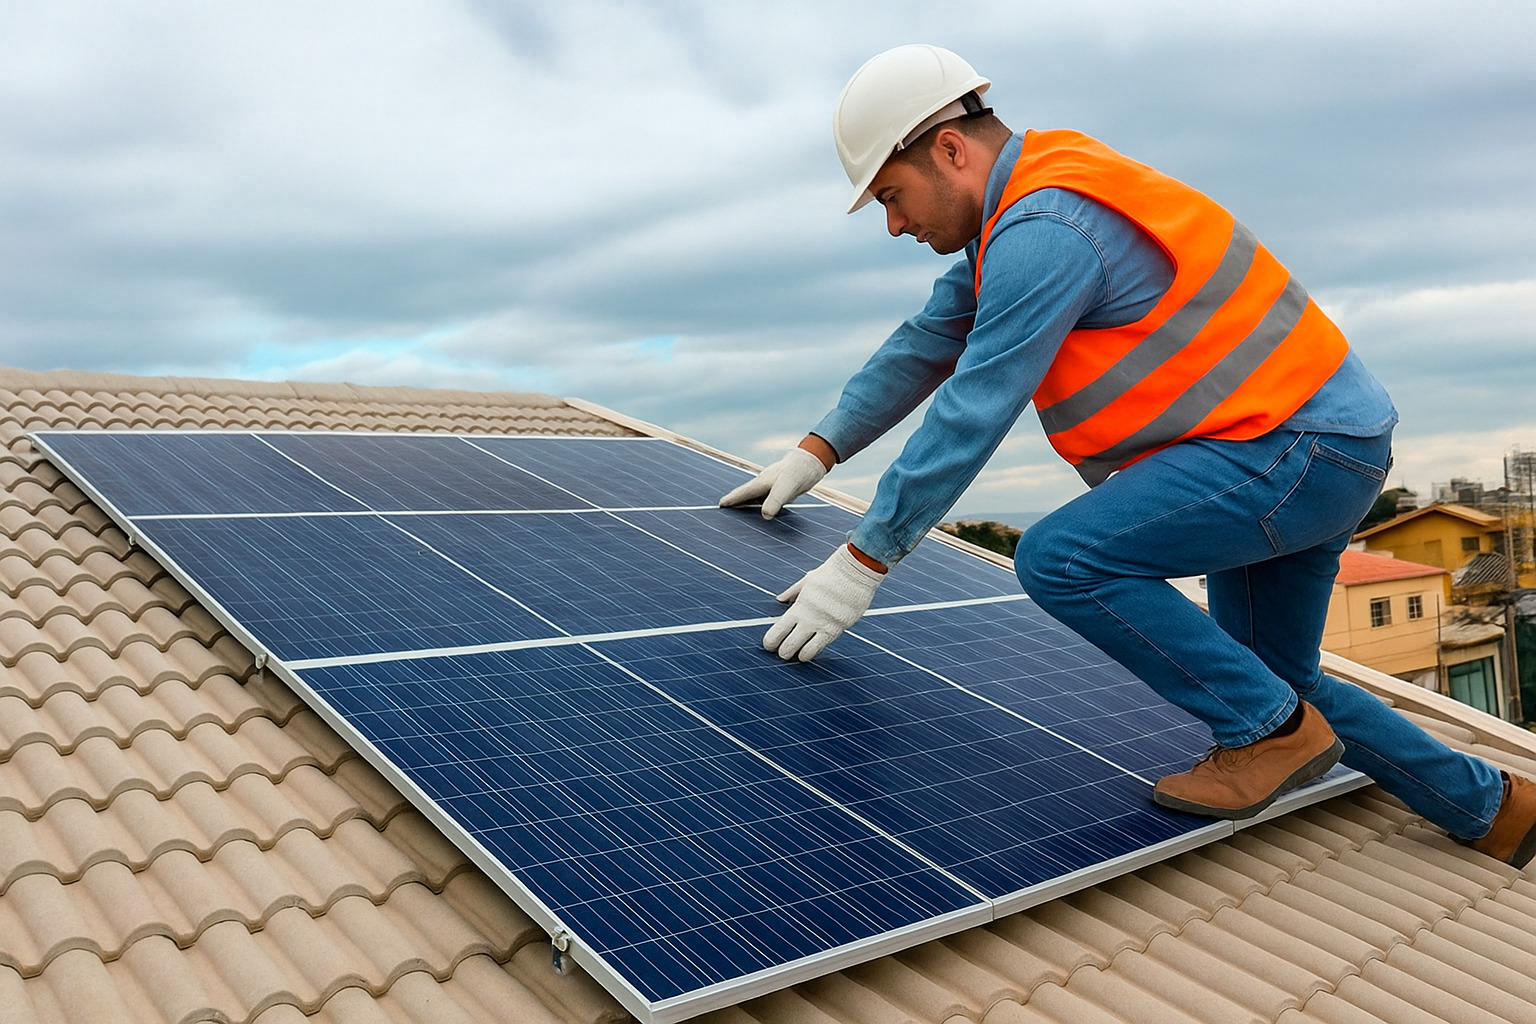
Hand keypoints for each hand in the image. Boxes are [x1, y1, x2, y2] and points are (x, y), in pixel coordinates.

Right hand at [718, 445, 829, 518]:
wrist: (813, 461)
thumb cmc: (798, 472)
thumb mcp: (787, 487)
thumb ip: (775, 501)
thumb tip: (765, 516)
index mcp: (762, 483)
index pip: (742, 493)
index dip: (731, 500)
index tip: (720, 505)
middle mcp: (765, 484)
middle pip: (746, 495)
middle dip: (736, 502)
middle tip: (725, 511)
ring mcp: (773, 485)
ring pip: (757, 497)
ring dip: (748, 505)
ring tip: (740, 514)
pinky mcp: (782, 489)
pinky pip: (768, 499)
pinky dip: (762, 505)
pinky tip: (764, 511)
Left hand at [763, 545, 884, 661]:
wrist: (855, 571)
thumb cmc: (831, 573)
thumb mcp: (807, 580)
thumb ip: (793, 592)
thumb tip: (780, 599)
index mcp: (799, 606)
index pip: (778, 630)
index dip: (771, 641)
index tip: (769, 645)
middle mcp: (809, 619)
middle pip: (790, 645)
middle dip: (784, 652)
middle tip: (783, 653)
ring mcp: (825, 625)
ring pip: (807, 652)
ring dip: (801, 655)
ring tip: (799, 655)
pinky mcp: (840, 628)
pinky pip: (824, 645)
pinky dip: (816, 650)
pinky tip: (813, 649)